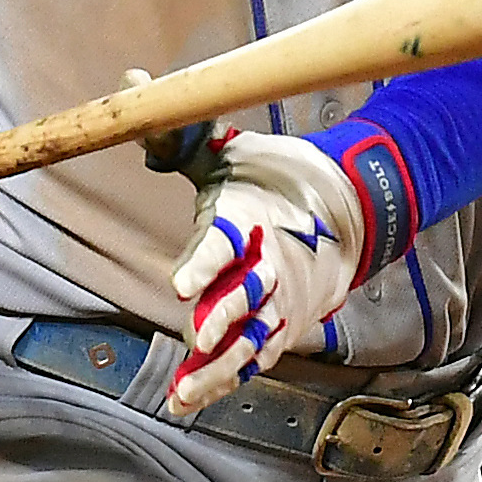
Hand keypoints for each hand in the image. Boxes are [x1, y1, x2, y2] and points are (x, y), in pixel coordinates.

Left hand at [166, 129, 373, 413]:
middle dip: (223, 317)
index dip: (205, 262)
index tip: (181, 283)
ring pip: (251, 339)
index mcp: (251, 219)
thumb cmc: (271, 180)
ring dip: (218, 367)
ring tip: (182, 392)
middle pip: (248, 295)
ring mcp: (279, 301)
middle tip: (195, 337)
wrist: (348, 210)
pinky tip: (189, 399)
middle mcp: (270, 264)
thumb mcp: (226, 154)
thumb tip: (133, 83)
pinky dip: (225, 381)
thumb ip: (176, 135)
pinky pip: (255, 359)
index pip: (227, 240)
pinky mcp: (283, 326)